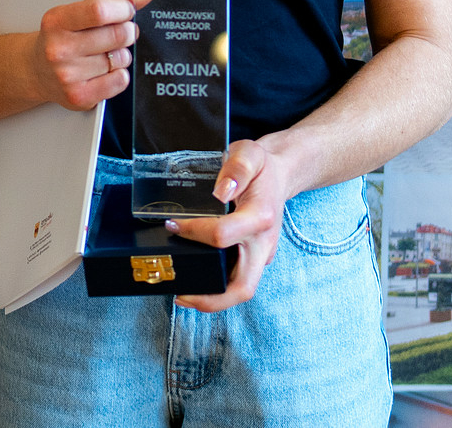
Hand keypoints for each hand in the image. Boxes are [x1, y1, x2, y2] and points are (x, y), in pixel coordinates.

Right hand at [28, 0, 158, 110]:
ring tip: (104, 54)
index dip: (123, 9)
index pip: (99, 11)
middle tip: (116, 33)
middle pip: (118, 35)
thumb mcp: (82, 11)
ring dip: (122, 54)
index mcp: (57, 21)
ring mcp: (67, 75)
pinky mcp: (79, 96)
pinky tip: (103, 70)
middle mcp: (59, 48)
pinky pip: (120, 81)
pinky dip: (119, 74)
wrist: (36, 70)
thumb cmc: (64, 36)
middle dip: (126, 31)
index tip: (125, 10)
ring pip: (122, 59)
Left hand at [164, 138, 298, 312]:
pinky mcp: (254, 258)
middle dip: (212, 298)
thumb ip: (237, 167)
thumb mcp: (249, 153)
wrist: (280, 175)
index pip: (222, 235)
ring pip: (241, 290)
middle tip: (180, 295)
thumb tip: (221, 191)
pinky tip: (195, 281)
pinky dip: (217, 287)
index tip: (172, 224)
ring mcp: (261, 254)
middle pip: (243, 286)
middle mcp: (263, 243)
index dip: (194, 232)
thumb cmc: (261, 166)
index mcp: (260, 217)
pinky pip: (236, 279)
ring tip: (182, 293)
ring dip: (213, 298)